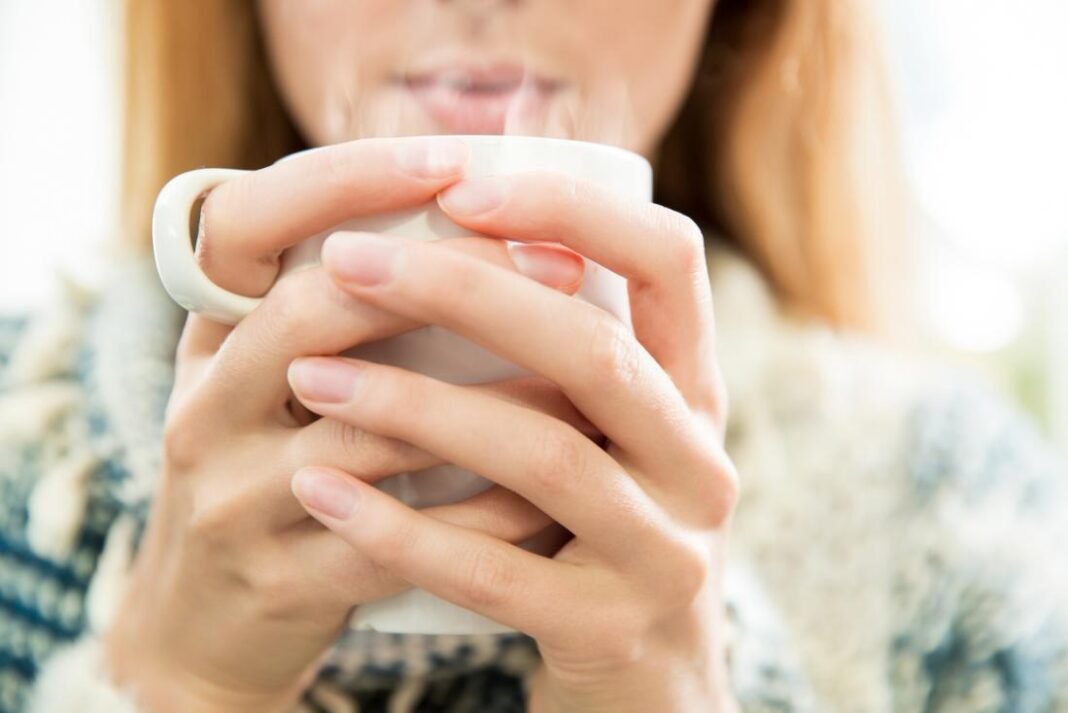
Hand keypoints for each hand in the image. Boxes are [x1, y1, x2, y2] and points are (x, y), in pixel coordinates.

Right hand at [103, 138, 593, 711]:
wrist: (204, 621)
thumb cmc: (272, 472)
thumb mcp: (279, 380)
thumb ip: (347, 310)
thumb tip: (483, 218)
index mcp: (212, 335)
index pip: (247, 220)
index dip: (346, 178)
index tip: (453, 161)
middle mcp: (206, 404)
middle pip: (313, 311)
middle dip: (447, 278)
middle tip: (555, 265)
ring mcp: (232, 497)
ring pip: (370, 431)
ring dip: (493, 404)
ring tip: (588, 383)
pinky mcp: (278, 579)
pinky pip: (396, 539)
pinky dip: (481, 514)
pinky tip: (548, 498)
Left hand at [285, 171, 740, 712]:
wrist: (646, 687)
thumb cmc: (598, 532)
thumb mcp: (612, 437)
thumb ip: (566, 354)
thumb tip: (460, 228)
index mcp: (695, 393)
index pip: (669, 260)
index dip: (573, 210)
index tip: (464, 190)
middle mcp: (699, 463)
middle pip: (593, 349)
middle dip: (465, 294)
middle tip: (351, 263)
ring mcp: (665, 553)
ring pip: (544, 455)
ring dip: (415, 408)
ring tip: (311, 379)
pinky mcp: (610, 630)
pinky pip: (495, 570)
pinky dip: (401, 526)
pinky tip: (321, 489)